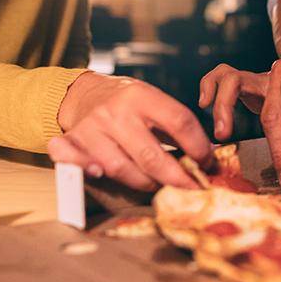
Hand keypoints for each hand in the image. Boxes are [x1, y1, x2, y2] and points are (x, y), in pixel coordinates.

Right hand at [48, 73, 212, 190]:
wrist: (84, 93)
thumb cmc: (127, 102)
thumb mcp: (152, 101)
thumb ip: (176, 126)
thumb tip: (208, 156)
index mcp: (142, 96)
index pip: (179, 121)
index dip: (198, 146)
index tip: (207, 162)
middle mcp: (116, 112)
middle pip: (151, 155)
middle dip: (177, 178)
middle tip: (192, 188)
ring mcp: (92, 128)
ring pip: (121, 168)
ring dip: (145, 184)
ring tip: (160, 186)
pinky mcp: (72, 141)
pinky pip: (74, 160)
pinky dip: (84, 169)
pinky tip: (98, 174)